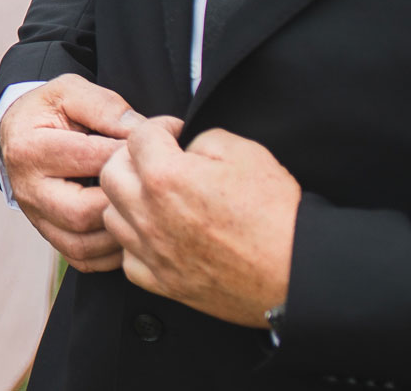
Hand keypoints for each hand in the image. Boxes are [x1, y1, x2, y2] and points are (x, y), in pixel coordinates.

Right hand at [0, 74, 136, 270]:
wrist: (20, 132)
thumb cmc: (51, 110)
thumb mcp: (71, 91)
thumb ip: (105, 106)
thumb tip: (142, 131)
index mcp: (29, 148)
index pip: (90, 159)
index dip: (130, 154)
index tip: (157, 147)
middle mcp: (27, 189)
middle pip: (83, 213)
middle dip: (125, 202)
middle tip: (151, 188)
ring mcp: (36, 217)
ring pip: (83, 244)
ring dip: (121, 233)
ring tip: (146, 211)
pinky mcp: (49, 235)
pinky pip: (82, 258)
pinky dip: (111, 253)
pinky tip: (130, 230)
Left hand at [100, 118, 299, 326]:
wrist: (299, 273)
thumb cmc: (277, 213)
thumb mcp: (246, 152)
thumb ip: (204, 139)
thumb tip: (185, 146)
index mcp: (166, 177)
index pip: (138, 136)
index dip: (160, 127)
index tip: (175, 133)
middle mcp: (149, 214)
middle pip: (111, 173)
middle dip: (131, 159)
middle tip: (158, 161)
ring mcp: (152, 251)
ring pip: (112, 215)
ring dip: (128, 201)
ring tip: (155, 198)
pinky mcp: (162, 282)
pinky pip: (127, 258)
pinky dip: (137, 245)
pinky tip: (159, 236)